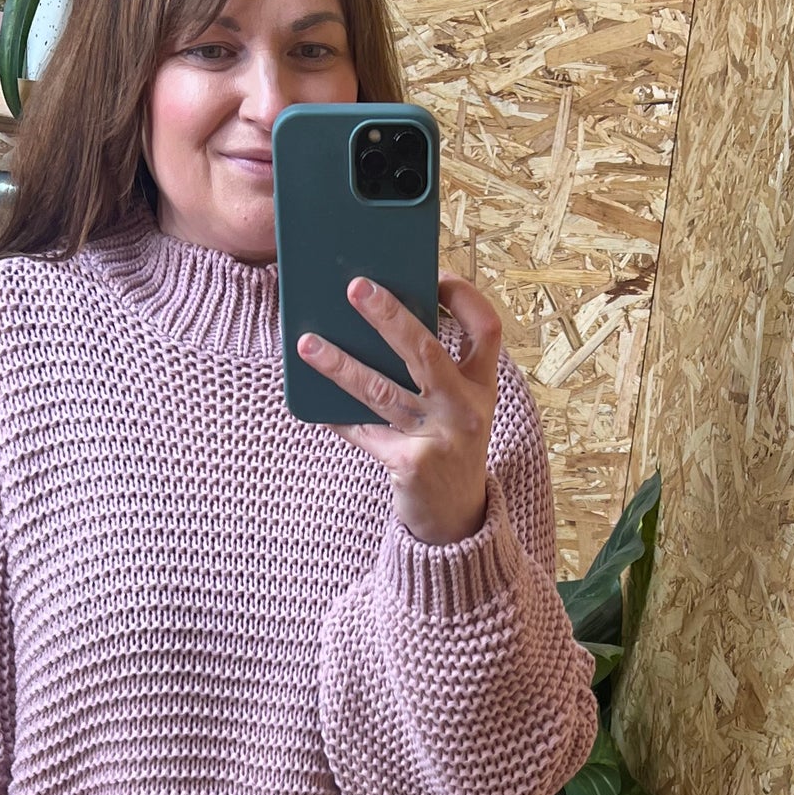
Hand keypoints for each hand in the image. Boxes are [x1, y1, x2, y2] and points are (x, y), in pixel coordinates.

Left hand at [297, 272, 500, 545]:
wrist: (456, 520)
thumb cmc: (449, 449)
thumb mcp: (458, 408)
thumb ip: (436, 371)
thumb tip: (381, 321)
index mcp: (482, 387)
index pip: (485, 328)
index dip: (463, 296)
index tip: (435, 274)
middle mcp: (466, 410)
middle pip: (426, 351)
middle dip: (389, 316)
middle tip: (355, 287)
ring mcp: (439, 439)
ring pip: (382, 391)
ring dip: (341, 365)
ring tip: (307, 343)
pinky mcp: (410, 466)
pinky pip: (363, 433)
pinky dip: (335, 417)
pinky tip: (312, 404)